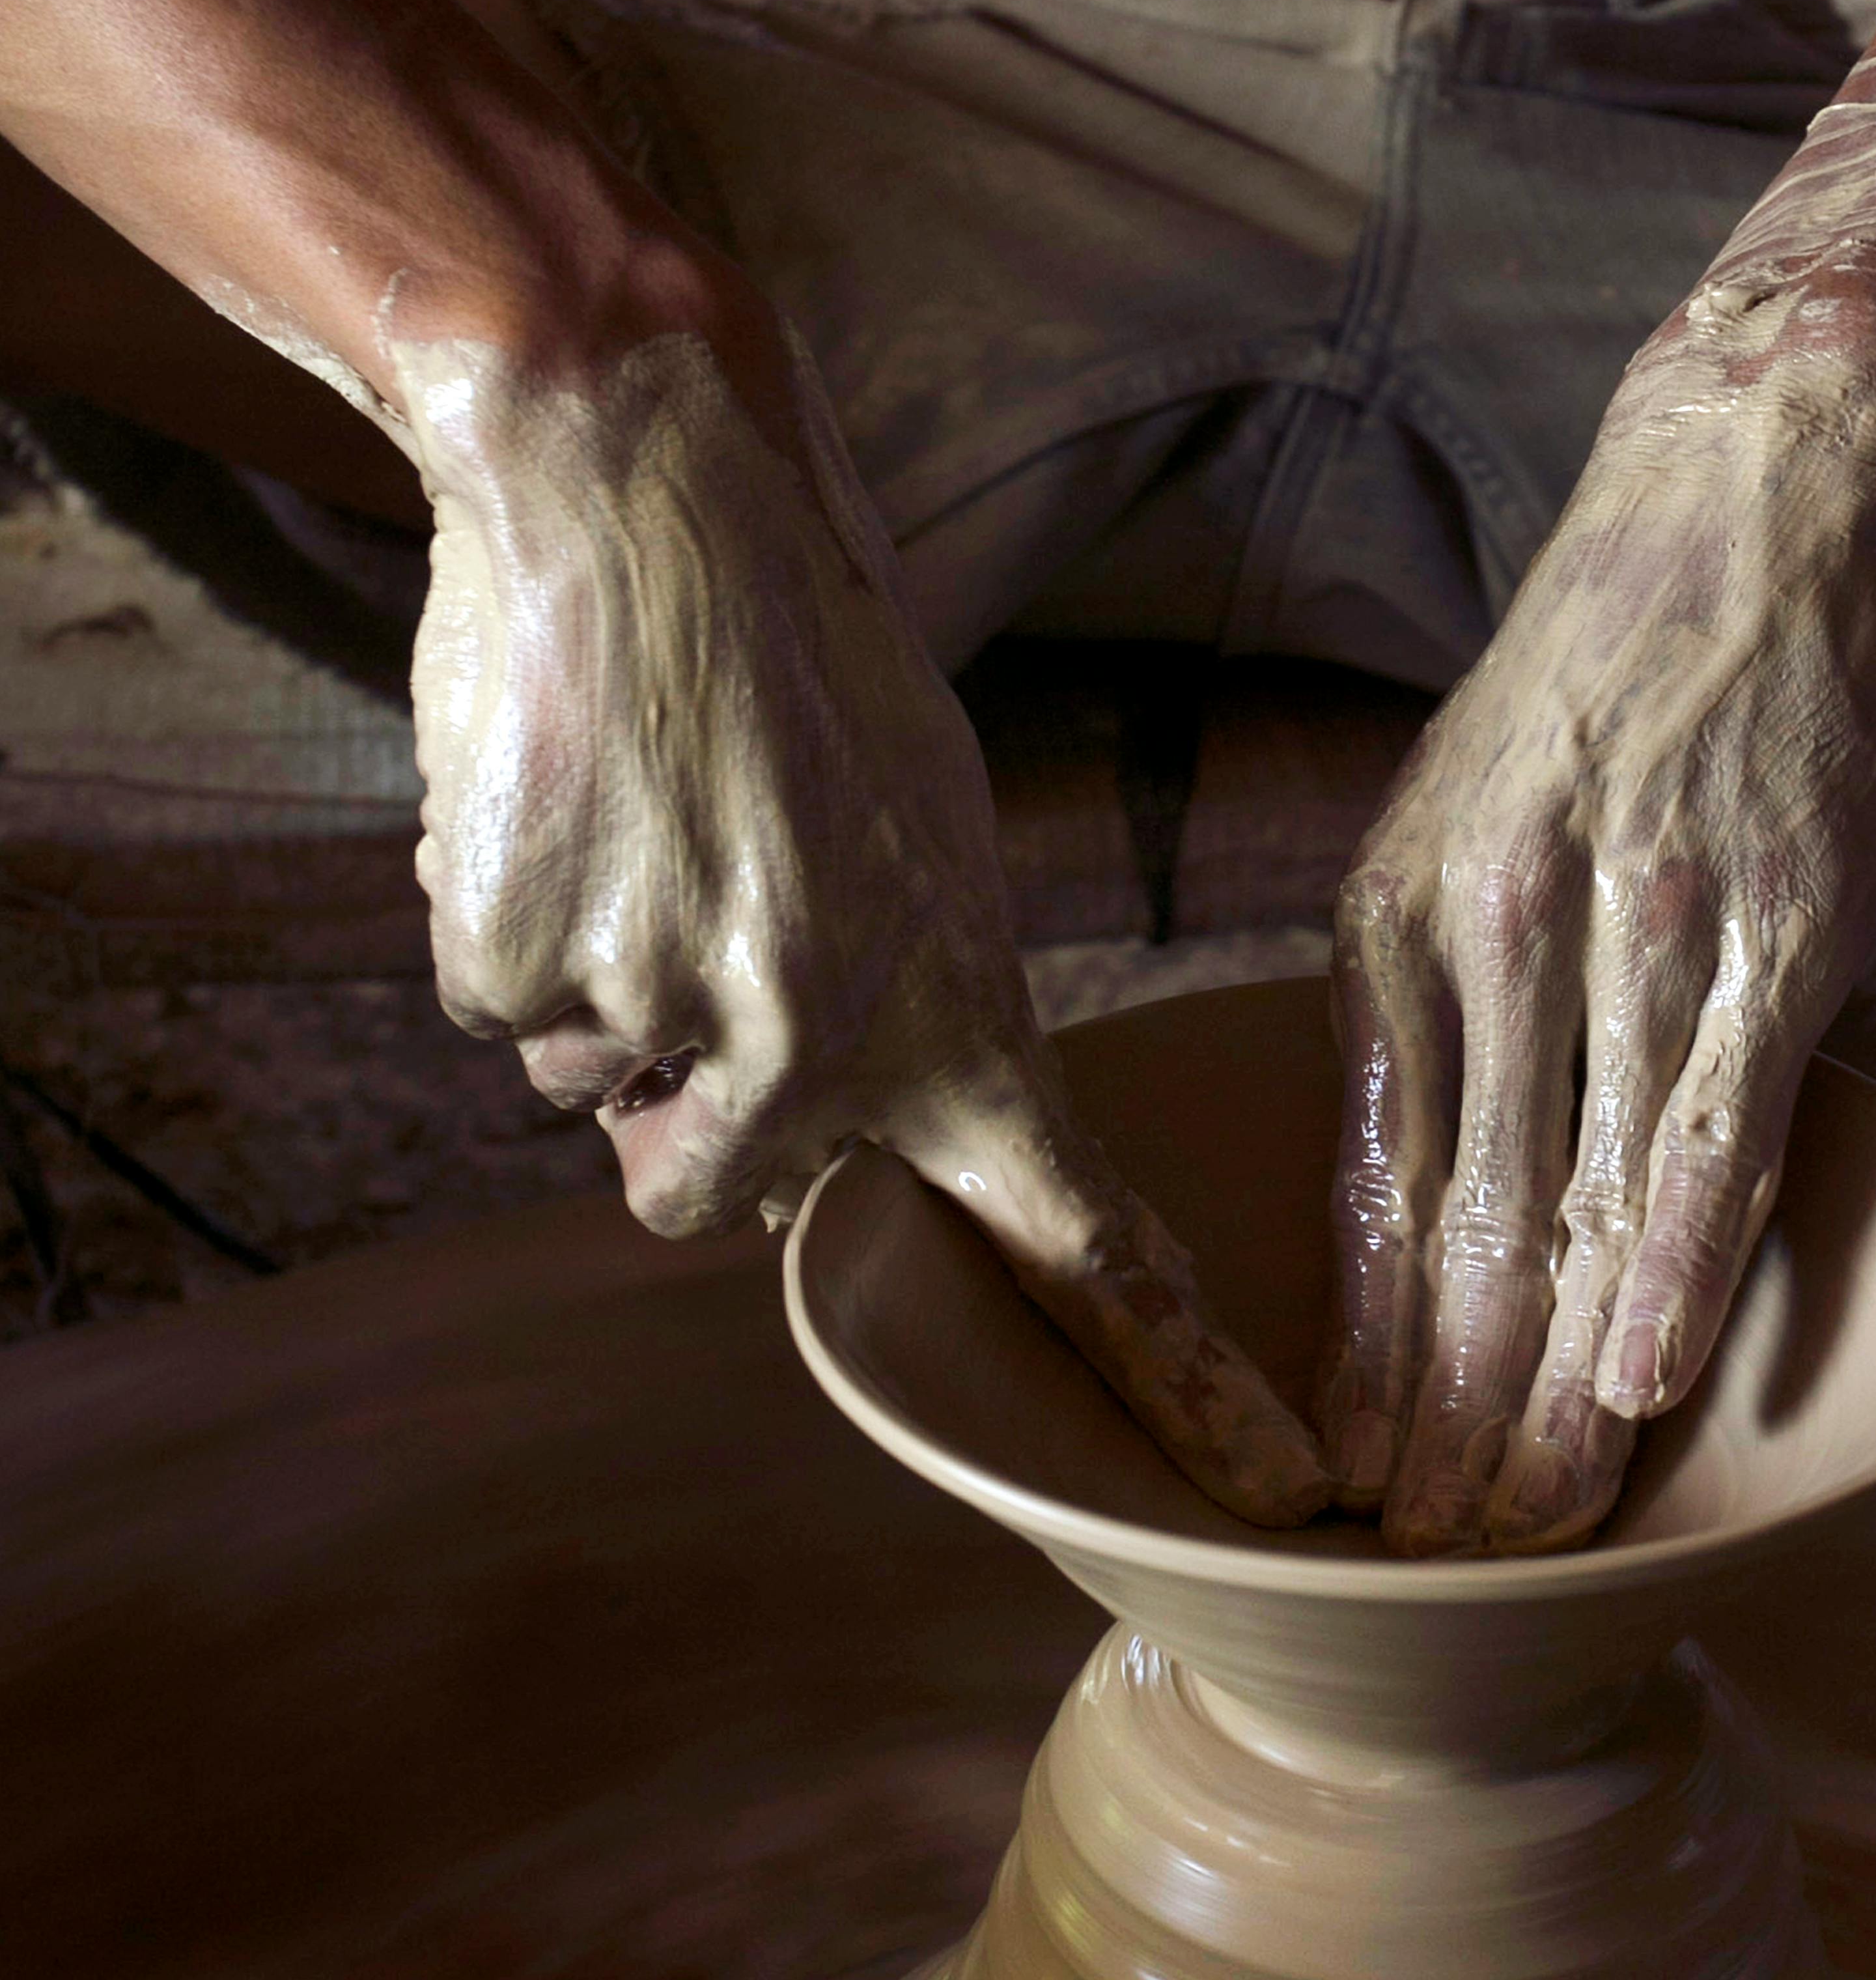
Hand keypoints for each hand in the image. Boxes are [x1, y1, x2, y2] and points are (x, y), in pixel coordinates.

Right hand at [401, 320, 1323, 1525]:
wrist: (647, 479)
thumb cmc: (796, 653)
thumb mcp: (915, 830)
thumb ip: (893, 998)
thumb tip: (807, 1138)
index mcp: (955, 1010)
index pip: (1092, 1242)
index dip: (1180, 1383)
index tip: (1277, 1500)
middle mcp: (821, 1037)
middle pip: (703, 1194)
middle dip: (667, 1111)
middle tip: (680, 951)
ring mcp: (667, 1004)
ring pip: (584, 1079)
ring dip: (593, 972)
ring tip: (644, 814)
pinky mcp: (524, 953)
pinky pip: (494, 995)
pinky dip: (509, 907)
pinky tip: (562, 789)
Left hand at [1321, 340, 1875, 1554]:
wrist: (1741, 492)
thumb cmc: (1603, 677)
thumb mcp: (1457, 816)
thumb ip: (1445, 991)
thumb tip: (1447, 1169)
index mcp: (1396, 922)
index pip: (1369, 1190)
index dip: (1368, 1359)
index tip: (1354, 1490)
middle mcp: (1494, 937)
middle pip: (1463, 1233)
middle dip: (1445, 1421)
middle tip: (1432, 1568)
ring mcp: (1635, 933)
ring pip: (1579, 1206)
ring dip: (1549, 1389)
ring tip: (1531, 1530)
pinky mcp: (1774, 926)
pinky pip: (1713, 1131)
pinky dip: (1675, 1268)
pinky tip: (1640, 1384)